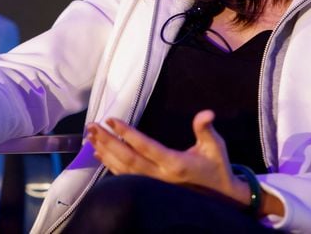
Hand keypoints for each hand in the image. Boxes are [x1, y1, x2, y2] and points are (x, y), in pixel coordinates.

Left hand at [87, 110, 283, 216]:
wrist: (220, 196)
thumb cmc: (216, 167)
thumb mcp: (215, 146)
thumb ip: (206, 129)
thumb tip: (206, 113)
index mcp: (174, 163)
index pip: (145, 147)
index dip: (127, 133)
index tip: (112, 120)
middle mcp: (160, 176)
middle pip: (128, 158)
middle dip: (108, 141)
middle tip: (92, 126)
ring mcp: (153, 185)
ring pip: (123, 169)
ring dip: (105, 152)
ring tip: (90, 137)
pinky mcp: (150, 189)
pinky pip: (125, 178)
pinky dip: (110, 166)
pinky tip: (99, 155)